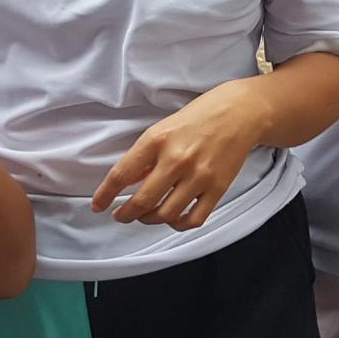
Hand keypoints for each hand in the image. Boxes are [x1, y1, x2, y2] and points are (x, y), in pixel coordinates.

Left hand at [92, 79, 264, 230]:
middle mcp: (177, 159)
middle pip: (143, 201)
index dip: (105, 195)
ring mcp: (199, 175)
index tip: (99, 206)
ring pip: (166, 214)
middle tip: (121, 216)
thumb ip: (144, 157)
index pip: (122, 174)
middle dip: (126, 214)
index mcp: (157, 140)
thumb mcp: (162, 129)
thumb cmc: (198, 118)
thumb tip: (127, 182)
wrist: (239, 112)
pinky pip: (194, 219)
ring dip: (150, 220)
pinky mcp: (218, 188)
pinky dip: (179, 224)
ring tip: (146, 216)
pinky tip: (173, 218)